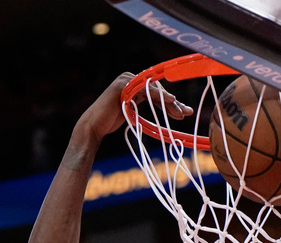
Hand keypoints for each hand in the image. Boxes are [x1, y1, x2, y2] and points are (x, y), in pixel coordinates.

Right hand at [80, 72, 194, 141]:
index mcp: (134, 84)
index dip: (172, 102)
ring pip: (154, 90)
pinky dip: (159, 95)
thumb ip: (145, 104)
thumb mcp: (133, 111)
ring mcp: (127, 80)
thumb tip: (164, 107)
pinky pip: (146, 90)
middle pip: (158, 89)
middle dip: (173, 103)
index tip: (184, 111)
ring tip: (180, 113)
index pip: (157, 92)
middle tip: (186, 114)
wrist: (95, 126)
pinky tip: (171, 100)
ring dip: (170, 102)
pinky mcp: (124, 85)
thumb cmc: (111, 121)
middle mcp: (131, 78)